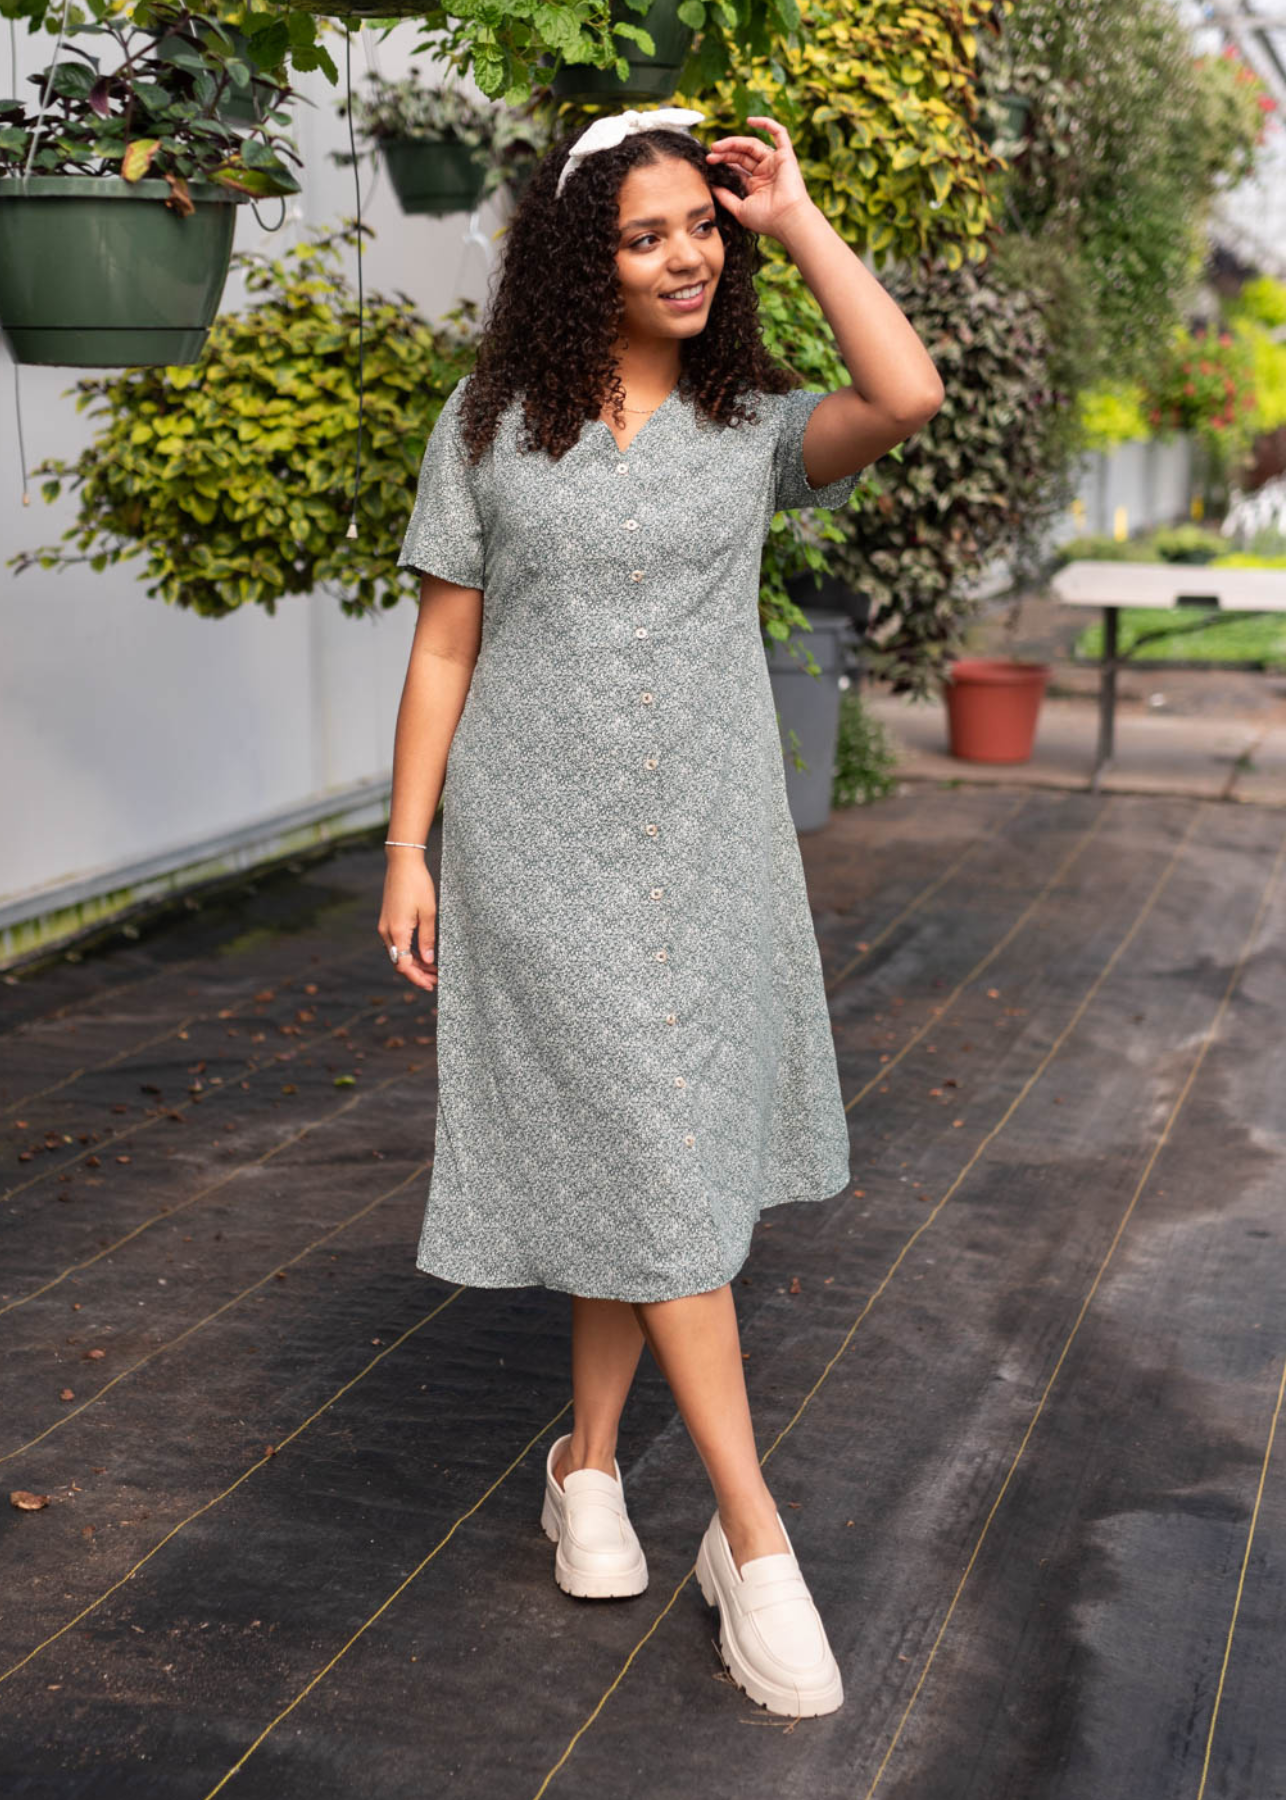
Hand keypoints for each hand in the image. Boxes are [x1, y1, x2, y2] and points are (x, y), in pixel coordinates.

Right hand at [378, 859, 438, 992]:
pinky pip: (397, 944)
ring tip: (433, 970)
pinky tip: (423, 956)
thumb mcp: (429, 913)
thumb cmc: (417, 885)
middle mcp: (386, 932)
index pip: (404, 966)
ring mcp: (385, 927)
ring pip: (398, 955)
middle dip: (417, 974)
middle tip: (435, 981)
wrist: (402, 864)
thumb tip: (429, 960)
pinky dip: (409, 953)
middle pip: (400, 963)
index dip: (417, 978)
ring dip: (414, 964)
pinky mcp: (387, 922)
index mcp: (397, 932)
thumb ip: (427, 939)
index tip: (431, 985)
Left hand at [705, 116, 815, 240]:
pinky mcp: (785, 156)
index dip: (723, 162)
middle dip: (725, 152)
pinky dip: (766, 124)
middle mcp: (765, 172)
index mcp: (755, 185)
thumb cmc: (766, 219)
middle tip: (711, 153)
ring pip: (752, 145)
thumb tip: (712, 186)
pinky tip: (750, 121)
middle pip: (741, 155)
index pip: (736, 168)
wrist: (787, 219)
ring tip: (718, 146)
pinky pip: (779, 134)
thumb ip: (725, 197)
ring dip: (734, 142)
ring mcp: (775, 163)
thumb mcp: (739, 209)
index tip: (709, 162)